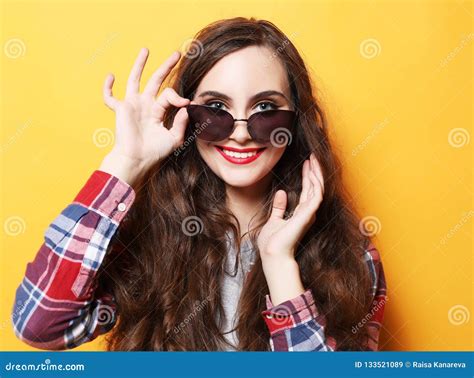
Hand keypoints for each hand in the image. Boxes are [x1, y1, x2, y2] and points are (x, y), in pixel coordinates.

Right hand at [100, 48, 189, 183]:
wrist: (137, 159)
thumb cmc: (154, 152)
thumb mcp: (174, 138)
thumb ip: (181, 123)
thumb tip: (186, 106)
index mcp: (158, 111)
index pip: (169, 95)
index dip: (178, 96)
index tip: (185, 102)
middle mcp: (145, 105)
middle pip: (156, 80)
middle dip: (166, 66)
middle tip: (177, 54)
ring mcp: (132, 105)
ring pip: (135, 80)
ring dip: (140, 64)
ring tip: (146, 50)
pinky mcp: (120, 109)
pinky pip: (109, 96)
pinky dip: (108, 87)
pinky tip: (111, 76)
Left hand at [257, 153, 324, 262]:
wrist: (273, 254)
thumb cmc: (273, 243)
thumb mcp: (273, 220)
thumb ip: (279, 208)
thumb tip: (281, 193)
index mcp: (300, 214)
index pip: (306, 191)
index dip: (307, 176)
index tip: (306, 163)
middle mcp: (307, 213)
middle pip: (314, 187)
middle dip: (314, 171)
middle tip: (312, 156)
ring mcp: (309, 213)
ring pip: (317, 188)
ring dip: (316, 173)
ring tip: (314, 159)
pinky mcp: (308, 214)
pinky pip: (316, 194)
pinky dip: (316, 181)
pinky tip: (313, 170)